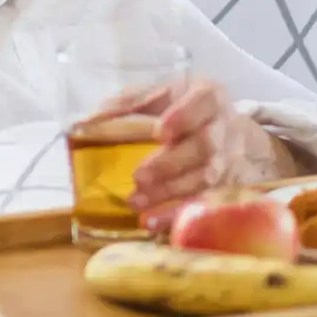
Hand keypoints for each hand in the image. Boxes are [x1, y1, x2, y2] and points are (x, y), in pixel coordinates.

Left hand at [94, 80, 298, 218]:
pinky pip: (203, 204)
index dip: (184, 117)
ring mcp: (228, 159)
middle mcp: (224, 128)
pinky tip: (151, 222)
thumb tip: (88, 120)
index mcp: (209, 97)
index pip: (203, 101)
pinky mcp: (224, 186)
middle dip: (170, 163)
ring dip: (170, 192)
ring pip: (205, 178)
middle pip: (204, 146)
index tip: (159, 132)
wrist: (227, 128)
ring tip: (136, 200)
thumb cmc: (185, 107)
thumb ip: (129, 103)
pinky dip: (177, 214)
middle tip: (138, 176)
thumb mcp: (162, 94)